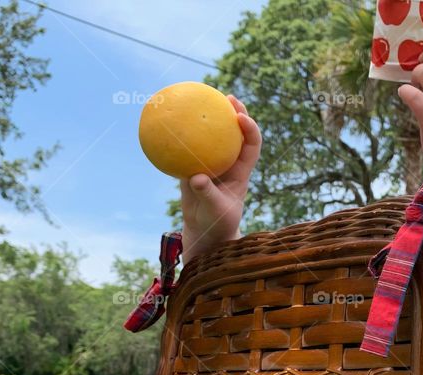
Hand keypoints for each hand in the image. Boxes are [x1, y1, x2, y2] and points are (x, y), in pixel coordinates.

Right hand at [180, 95, 261, 262]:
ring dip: (211, 118)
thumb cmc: (217, 223)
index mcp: (241, 171)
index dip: (251, 130)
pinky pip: (190, 148)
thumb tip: (196, 177)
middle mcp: (229, 163)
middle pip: (236, 133)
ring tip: (202, 98)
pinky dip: (183, 137)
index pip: (252, 146)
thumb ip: (208, 194)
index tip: (241, 118)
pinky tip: (170, 124)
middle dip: (235, 112)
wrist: (205, 230)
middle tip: (227, 96)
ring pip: (214, 137)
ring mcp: (212, 163)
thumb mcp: (215, 210)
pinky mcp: (194, 166)